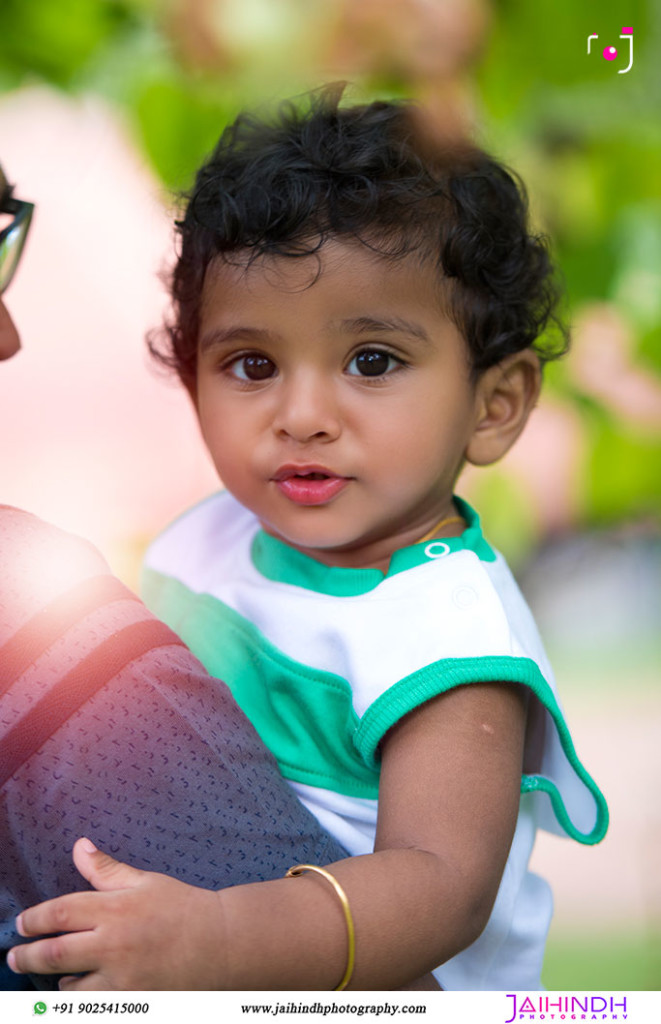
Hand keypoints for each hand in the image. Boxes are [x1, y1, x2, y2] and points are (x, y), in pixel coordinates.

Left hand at [8, 838, 227, 989]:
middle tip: (15, 957)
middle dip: (27, 957)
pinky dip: (82, 1001)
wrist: (222, 944)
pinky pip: (94, 1008)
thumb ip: (107, 870)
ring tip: (57, 977)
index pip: (59, 914)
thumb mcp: (145, 881)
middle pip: (53, 955)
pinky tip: (83, 993)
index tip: (21, 925)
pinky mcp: (133, 1003)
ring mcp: (123, 979)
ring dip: (57, 984)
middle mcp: (114, 945)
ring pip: (69, 990)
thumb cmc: (182, 908)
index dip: (33, 920)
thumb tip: (79, 847)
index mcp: (116, 909)